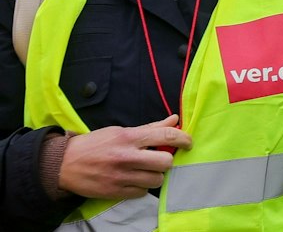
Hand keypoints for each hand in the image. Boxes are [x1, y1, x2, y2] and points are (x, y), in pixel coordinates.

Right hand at [57, 115, 190, 198]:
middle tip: (159, 160)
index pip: (166, 136)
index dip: (184, 139)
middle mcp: (126, 157)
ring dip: (154, 176)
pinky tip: (133, 180)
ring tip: (144, 170)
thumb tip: (175, 120)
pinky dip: (141, 188)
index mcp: (129, 137)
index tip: (188, 143)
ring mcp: (120, 176)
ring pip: (156, 180)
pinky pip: (141, 193)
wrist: (64, 164)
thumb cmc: (95, 144)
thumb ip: (150, 128)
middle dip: (166, 161)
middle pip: (165, 163)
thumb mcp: (120, 131)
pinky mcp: (114, 192)